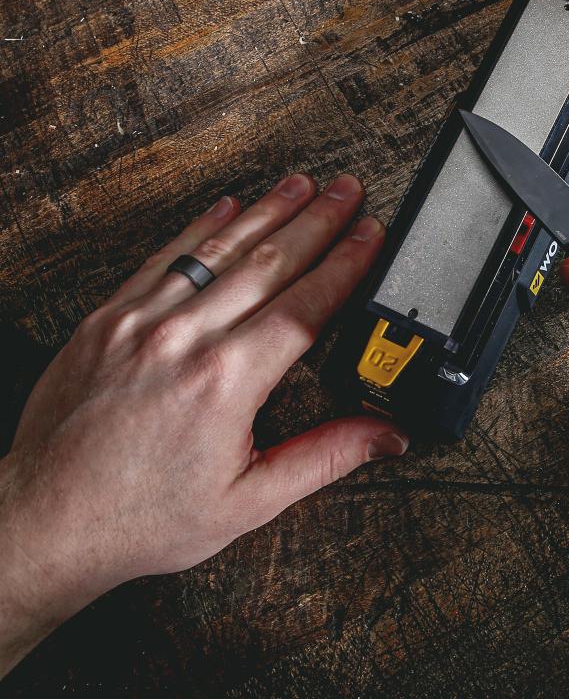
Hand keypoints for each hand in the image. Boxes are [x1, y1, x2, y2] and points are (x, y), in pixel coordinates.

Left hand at [0, 173, 406, 676]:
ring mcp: (139, 322)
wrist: (45, 521)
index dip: (346, 264)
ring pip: (218, 250)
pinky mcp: (107, 318)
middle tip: (347, 190)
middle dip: (317, 221)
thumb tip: (386, 435)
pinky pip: (163, 258)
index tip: (370, 235)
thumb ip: (325, 457)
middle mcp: (183, 339)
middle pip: (268, 263)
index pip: (306, 305)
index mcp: (225, 382)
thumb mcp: (248, 501)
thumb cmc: (142, 518)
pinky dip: (199, 228)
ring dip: (266, 212)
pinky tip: (227, 205)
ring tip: (301, 184)